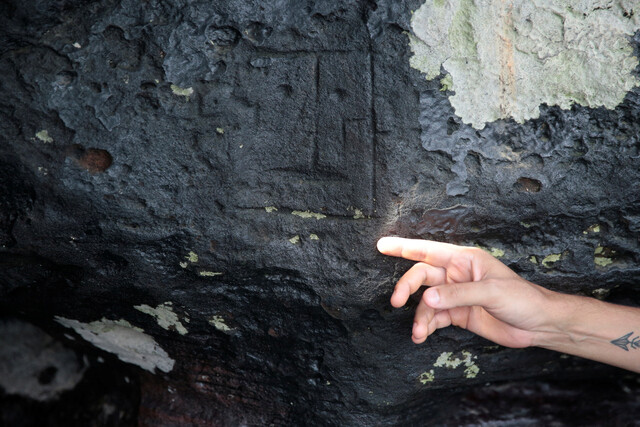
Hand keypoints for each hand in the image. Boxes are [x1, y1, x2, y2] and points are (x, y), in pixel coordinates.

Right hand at [377, 237, 562, 347]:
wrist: (538, 326)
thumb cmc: (521, 299)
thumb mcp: (491, 293)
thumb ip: (457, 294)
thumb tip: (426, 298)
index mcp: (464, 260)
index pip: (428, 250)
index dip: (403, 247)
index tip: (381, 245)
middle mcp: (456, 275)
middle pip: (421, 276)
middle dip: (406, 288)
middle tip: (395, 302)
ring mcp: (455, 295)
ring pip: (425, 302)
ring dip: (418, 316)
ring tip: (418, 332)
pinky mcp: (457, 314)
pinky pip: (434, 318)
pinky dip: (425, 326)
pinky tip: (422, 335)